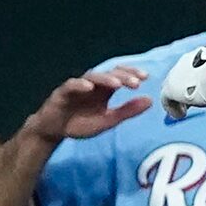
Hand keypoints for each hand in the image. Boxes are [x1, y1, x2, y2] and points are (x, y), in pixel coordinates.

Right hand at [24, 67, 151, 143]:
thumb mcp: (108, 120)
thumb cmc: (81, 123)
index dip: (131, 73)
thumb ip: (128, 111)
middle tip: (136, 81)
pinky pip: (71, 85)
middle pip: (108, 74)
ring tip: (118, 84)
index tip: (145, 77)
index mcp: (104, 89)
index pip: (119, 75)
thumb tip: (151, 100)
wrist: (54, 131)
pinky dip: (79, 85)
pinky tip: (89, 87)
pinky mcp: (62, 93)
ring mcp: (77, 87)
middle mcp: (92, 84)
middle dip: (122, 76)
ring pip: (92, 77)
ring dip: (105, 79)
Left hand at [158, 46, 205, 119]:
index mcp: (197, 55)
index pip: (190, 69)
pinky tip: (181, 116)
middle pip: (177, 79)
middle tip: (188, 104)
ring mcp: (175, 75)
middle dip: (182, 91)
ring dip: (177, 101)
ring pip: (171, 90)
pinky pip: (166, 102)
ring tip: (183, 112)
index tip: (198, 91)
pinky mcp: (170, 89)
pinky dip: (173, 110)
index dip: (193, 81)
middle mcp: (183, 63)